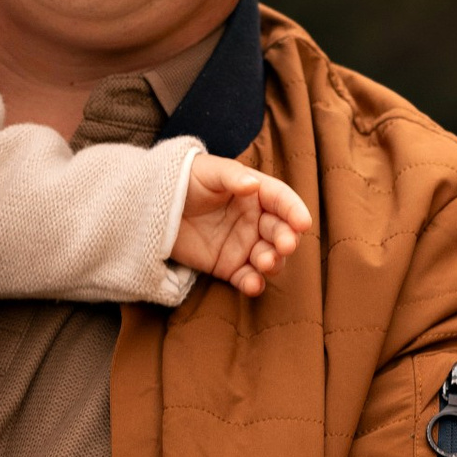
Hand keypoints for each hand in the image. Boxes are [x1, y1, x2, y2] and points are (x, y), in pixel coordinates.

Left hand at [172, 158, 310, 299]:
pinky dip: (253, 283)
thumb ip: (231, 177)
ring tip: (265, 263)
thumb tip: (252, 185)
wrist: (154, 205)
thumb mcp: (208, 171)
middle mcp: (255, 220)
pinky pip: (247, 278)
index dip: (294, 211)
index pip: (282, 201)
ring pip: (269, 257)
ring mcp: (243, 245)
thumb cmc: (185, 180)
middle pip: (280, 232)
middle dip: (286, 239)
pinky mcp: (229, 267)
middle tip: (283, 245)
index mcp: (256, 193)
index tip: (302, 223)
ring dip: (273, 262)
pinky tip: (252, 284)